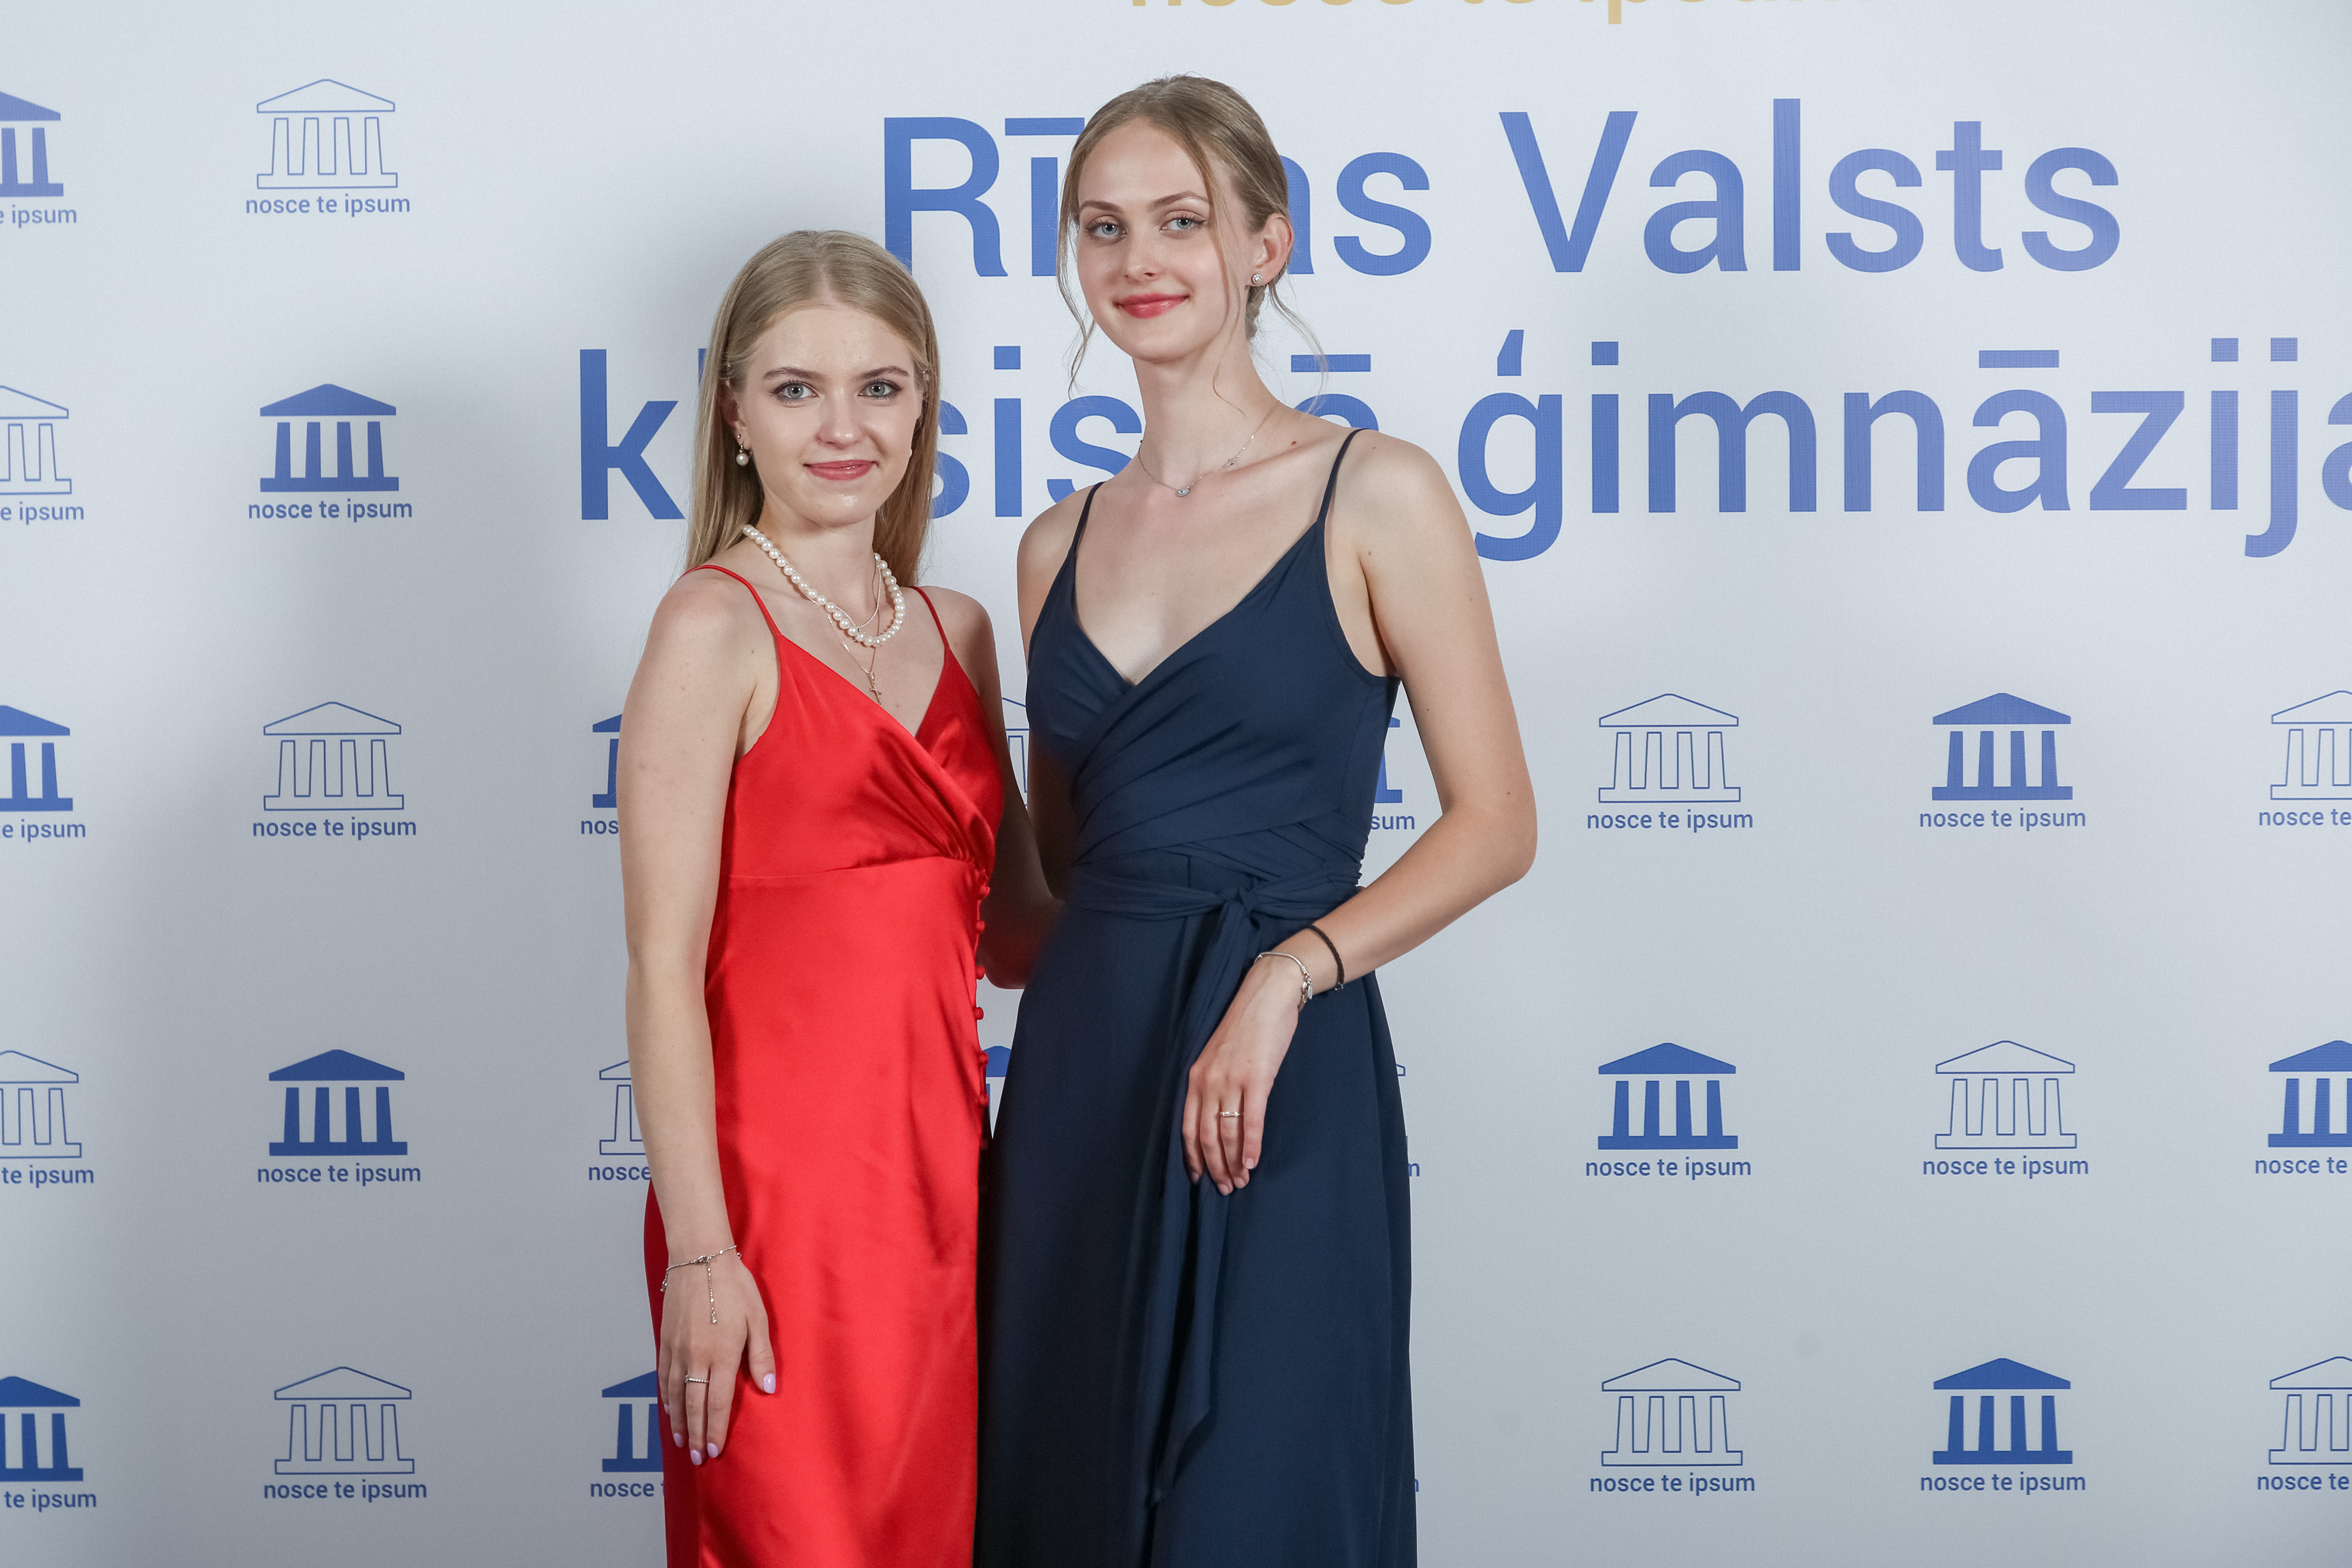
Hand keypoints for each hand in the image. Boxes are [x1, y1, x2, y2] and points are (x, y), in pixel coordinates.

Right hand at [658, 1250, 774, 1463]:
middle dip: (696, 1435)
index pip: (717, 1402)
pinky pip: (664, 1377)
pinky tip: (669, 1409)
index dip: (716, 1429)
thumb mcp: (757, 1318)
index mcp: (721, 1354)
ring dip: (679, 1422)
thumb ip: (761, 1356)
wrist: (699, 1259)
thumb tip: (769, 1388)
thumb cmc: (734, 1287)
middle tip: (697, 1459)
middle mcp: (695, 1357)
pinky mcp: (665, 1341)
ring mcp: (677, 1350)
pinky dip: (666, 1398)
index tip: (715, 1450)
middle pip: (693, 1406)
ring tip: (682, 1442)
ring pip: (675, 1395)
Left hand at [1183, 960, 1302, 1193]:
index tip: (1197, 1178)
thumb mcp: (1218, 1056)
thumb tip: (1219, 1118)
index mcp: (1196, 1078)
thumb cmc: (1246, 1028)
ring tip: (1240, 1182)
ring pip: (1227, 1132)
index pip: (1187, 1126)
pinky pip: (1251, 1119)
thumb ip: (1214, 1084)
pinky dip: (1251, 1144)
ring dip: (1233, 1162)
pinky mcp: (1256, 1078)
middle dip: (1214, 1166)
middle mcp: (1208, 1081)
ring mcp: (1231, 1080)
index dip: (1192, 1156)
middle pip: (1205, 1135)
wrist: (1266, 997)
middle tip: (1224, 1188)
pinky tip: (1252, 1162)